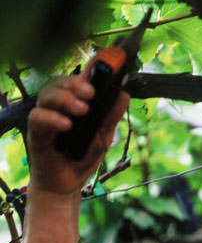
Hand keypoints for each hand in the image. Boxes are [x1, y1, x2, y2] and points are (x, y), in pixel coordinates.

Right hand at [28, 72, 128, 196]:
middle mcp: (60, 106)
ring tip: (82, 110)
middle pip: (61, 81)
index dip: (93, 65)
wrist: (66, 185)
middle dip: (76, 83)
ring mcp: (47, 118)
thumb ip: (111, 117)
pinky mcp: (37, 132)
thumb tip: (124, 95)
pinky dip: (52, 118)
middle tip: (91, 93)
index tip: (107, 57)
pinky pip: (37, 117)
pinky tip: (66, 125)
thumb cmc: (81, 158)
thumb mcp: (103, 137)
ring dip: (65, 98)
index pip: (82, 78)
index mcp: (78, 103)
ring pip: (47, 94)